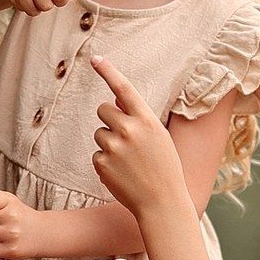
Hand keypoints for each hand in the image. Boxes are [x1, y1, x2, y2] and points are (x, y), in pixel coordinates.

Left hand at [91, 58, 186, 216]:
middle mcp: (128, 129)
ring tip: (127, 161)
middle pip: (103, 109)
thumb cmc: (164, 167)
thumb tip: (113, 99)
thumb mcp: (158, 137)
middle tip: (124, 137)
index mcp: (146, 119)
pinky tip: (122, 173)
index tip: (95, 58)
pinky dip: (106, 162)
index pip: (123, 87)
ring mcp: (113, 147)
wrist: (162, 202)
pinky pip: (97, 154)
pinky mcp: (102, 163)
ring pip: (99, 132)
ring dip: (108, 142)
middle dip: (109, 119)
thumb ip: (138, 117)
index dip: (108, 71)